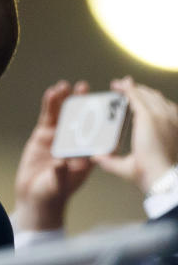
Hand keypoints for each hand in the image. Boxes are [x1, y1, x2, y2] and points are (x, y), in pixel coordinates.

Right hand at [12, 80, 93, 230]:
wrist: (35, 198)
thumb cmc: (53, 193)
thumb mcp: (60, 184)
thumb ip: (61, 173)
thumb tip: (61, 162)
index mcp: (87, 153)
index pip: (97, 132)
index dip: (101, 117)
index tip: (104, 104)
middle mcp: (74, 142)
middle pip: (80, 118)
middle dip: (82, 102)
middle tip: (83, 88)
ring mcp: (58, 137)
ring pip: (63, 114)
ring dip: (65, 100)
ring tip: (64, 86)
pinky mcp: (43, 136)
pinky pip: (47, 118)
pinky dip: (49, 105)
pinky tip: (51, 94)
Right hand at [93, 77, 177, 193]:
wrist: (167, 180)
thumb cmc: (148, 173)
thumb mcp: (124, 167)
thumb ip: (108, 160)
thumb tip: (94, 157)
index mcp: (148, 121)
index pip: (135, 95)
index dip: (125, 88)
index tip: (116, 84)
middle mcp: (162, 117)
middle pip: (148, 94)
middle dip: (134, 88)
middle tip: (123, 86)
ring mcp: (172, 121)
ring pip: (160, 98)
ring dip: (147, 93)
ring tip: (138, 93)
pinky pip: (169, 107)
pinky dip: (160, 102)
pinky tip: (155, 105)